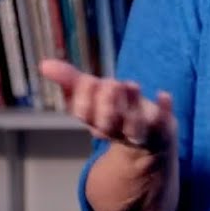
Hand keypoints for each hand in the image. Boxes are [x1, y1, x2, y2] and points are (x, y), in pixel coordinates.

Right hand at [39, 59, 176, 152]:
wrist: (148, 146)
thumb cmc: (114, 115)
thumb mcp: (91, 98)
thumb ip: (70, 81)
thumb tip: (44, 64)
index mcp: (97, 122)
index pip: (86, 114)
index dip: (85, 99)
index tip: (88, 81)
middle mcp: (118, 129)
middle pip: (109, 122)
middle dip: (107, 104)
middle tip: (110, 84)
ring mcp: (142, 130)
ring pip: (135, 125)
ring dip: (133, 105)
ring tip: (132, 85)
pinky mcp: (164, 126)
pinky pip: (166, 120)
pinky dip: (165, 108)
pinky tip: (163, 94)